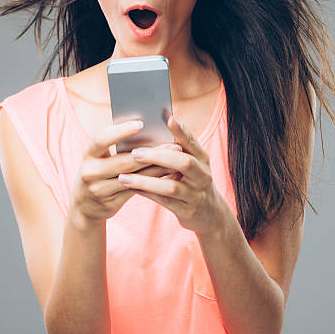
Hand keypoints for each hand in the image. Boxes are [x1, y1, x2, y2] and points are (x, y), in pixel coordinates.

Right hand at [70, 119, 181, 223]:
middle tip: (173, 145)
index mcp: (88, 155)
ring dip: (158, 168)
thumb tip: (147, 129)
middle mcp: (91, 172)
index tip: (140, 123)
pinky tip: (168, 175)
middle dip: (151, 153)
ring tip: (176, 161)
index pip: (102, 139)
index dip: (120, 131)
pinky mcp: (111, 203)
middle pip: (124, 161)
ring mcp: (100, 190)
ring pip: (135, 177)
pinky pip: (136, 190)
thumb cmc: (98, 172)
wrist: (84, 206)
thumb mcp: (99, 158)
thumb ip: (116, 147)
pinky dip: (153, 182)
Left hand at [117, 115, 223, 236]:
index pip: (192, 142)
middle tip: (135, 153)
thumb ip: (178, 149)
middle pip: (184, 163)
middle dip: (158, 156)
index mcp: (203, 159)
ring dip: (146, 181)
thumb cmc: (194, 182)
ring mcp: (195, 194)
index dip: (181, 131)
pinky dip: (147, 194)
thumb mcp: (194, 165)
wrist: (210, 215)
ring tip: (124, 177)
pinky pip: (164, 201)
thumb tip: (152, 128)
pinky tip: (131, 188)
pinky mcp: (187, 210)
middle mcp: (202, 175)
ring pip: (170, 186)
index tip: (168, 119)